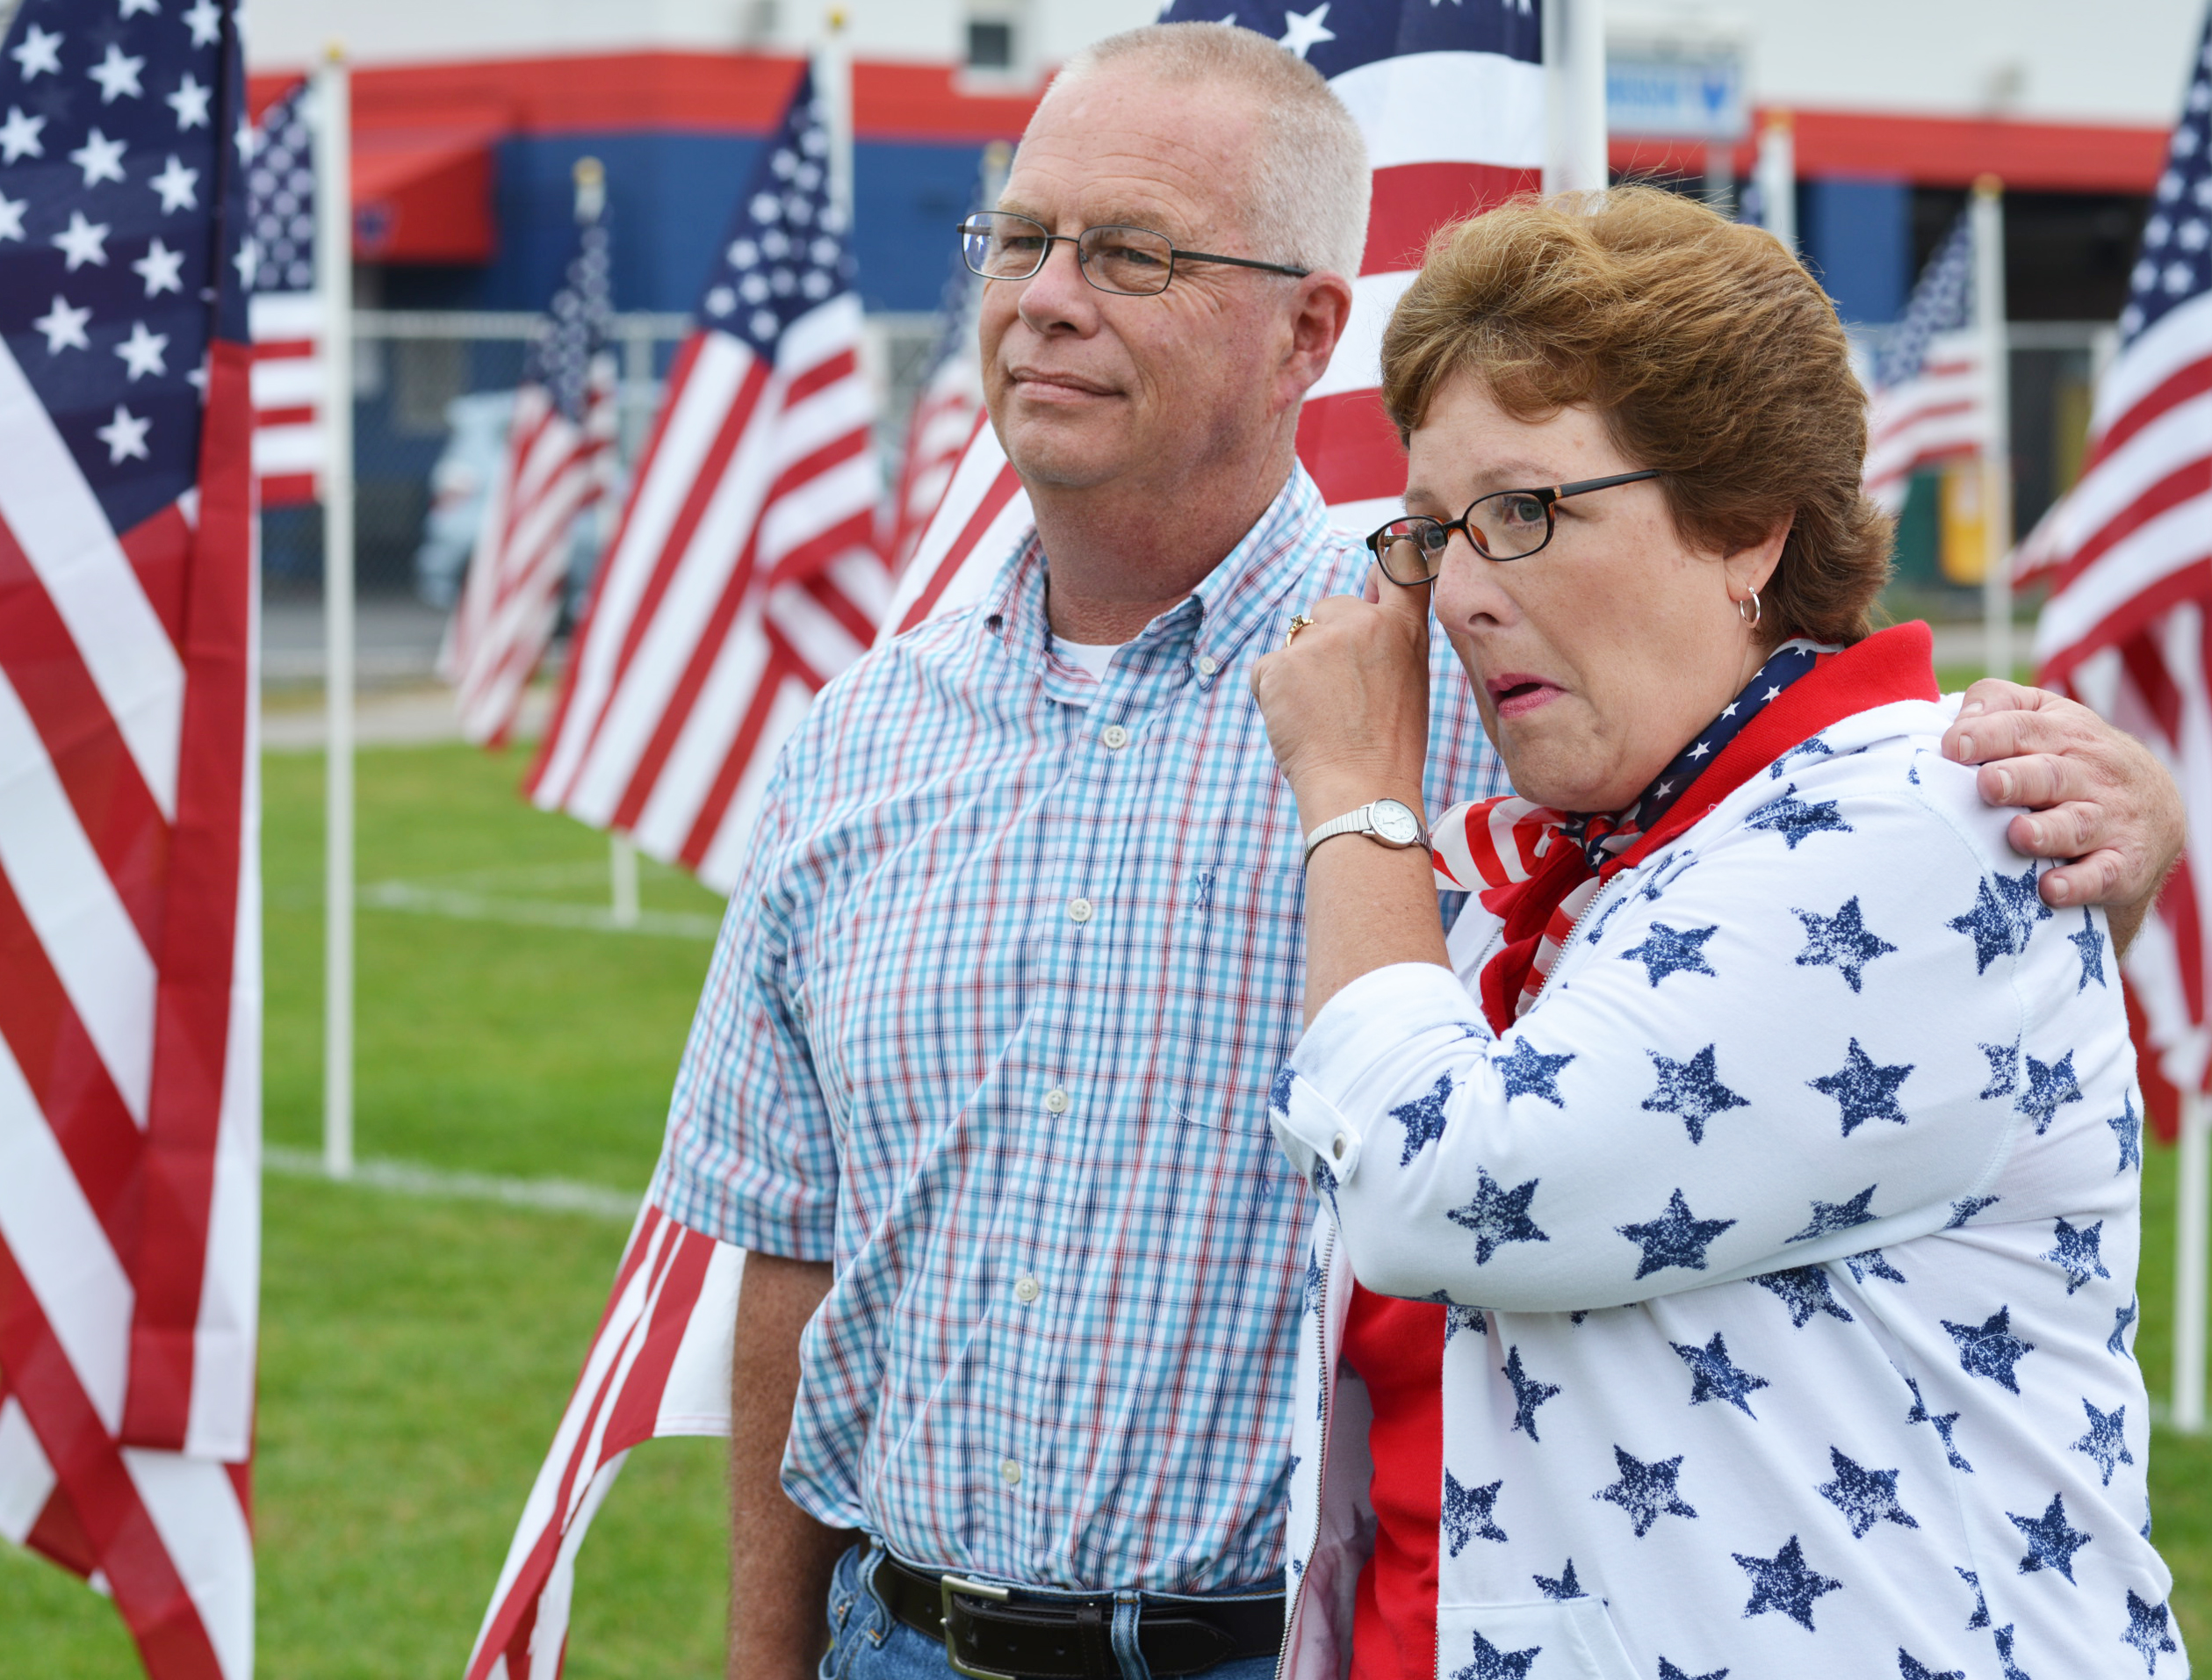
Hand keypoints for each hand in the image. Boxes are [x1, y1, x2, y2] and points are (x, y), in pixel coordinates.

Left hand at [1249, 565, 1432, 827]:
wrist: (1361, 788)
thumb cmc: (1388, 746)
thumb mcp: (1409, 680)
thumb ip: (1391, 637)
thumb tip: (1368, 602)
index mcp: (1403, 627)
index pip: (1400, 564)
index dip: (1393, 551)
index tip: (1394, 542)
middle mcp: (1362, 621)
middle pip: (1330, 608)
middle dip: (1327, 640)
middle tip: (1341, 694)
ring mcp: (1319, 639)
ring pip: (1297, 639)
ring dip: (1300, 669)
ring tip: (1321, 713)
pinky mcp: (1280, 662)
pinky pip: (1267, 668)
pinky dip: (1273, 693)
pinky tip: (1297, 722)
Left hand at [1942, 679, 2181, 941]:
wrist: (2155, 810)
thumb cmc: (2071, 759)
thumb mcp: (2045, 719)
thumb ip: (1999, 706)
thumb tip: (1959, 720)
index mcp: (2065, 734)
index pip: (2023, 728)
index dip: (1988, 735)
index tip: (1953, 746)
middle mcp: (2090, 775)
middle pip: (2050, 774)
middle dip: (2018, 779)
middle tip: (1988, 785)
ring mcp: (2109, 820)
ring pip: (2076, 825)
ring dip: (2046, 831)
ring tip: (2018, 834)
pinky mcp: (2124, 866)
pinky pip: (2103, 875)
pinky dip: (2079, 883)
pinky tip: (2051, 889)